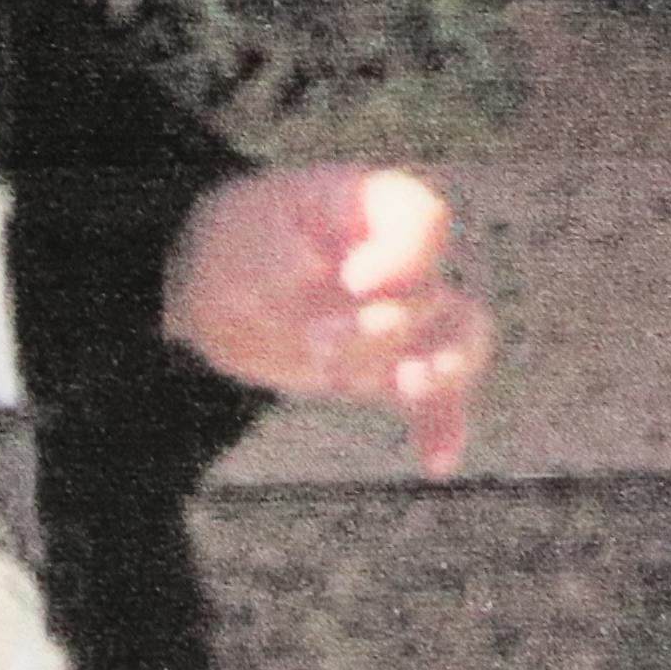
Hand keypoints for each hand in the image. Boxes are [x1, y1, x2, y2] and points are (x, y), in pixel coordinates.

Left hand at [165, 166, 493, 478]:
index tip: (354, 282)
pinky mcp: (393, 368)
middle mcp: (398, 261)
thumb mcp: (242, 232)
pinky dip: (443, 425)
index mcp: (367, 209)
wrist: (212, 292)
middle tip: (315, 342)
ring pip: (458, 341)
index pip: (423, 219)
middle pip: (430, 292)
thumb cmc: (235, 243)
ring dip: (441, 370)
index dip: (402, 256)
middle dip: (382, 326)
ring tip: (405, 388)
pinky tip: (436, 460)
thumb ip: (282, 251)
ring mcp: (403, 316)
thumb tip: (322, 272)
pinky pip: (439, 398)